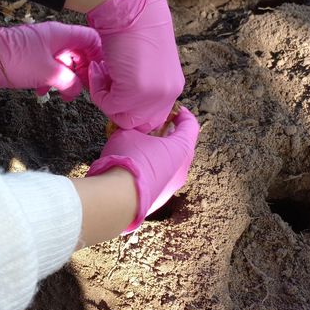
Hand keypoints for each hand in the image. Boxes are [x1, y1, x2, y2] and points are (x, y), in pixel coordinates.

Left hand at [0, 22, 102, 100]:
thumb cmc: (12, 60)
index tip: (98, 75)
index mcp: (61, 35)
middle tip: (81, 90)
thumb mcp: (47, 73)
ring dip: (64, 79)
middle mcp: (53, 38)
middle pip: (78, 52)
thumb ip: (68, 81)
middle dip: (81, 72)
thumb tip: (78, 90)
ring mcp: (40, 47)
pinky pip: (47, 68)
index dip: (98, 56)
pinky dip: (49, 80)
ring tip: (63, 95)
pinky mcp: (30, 58)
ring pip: (62, 62)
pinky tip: (41, 92)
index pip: (90, 39)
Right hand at [86, 0, 183, 132]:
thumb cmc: (135, 27)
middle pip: (135, 122)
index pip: (149, 118)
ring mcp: (153, 94)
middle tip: (106, 81)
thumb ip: (144, 86)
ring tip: (102, 71)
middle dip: (115, 106)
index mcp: (173, 87)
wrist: (131, 6)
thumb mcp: (148, 64)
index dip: (128, 108)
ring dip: (105, 96)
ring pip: (119, 116)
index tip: (114, 89)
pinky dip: (97, 88)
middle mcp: (168, 93)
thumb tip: (125, 103)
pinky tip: (99, 66)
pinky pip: (108, 104)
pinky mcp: (135, 91)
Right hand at [87, 107, 198, 232]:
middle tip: (155, 128)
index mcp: (182, 149)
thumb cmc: (129, 159)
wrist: (119, 197)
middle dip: (169, 135)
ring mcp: (172, 187)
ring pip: (171, 164)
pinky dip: (152, 170)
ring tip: (142, 148)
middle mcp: (182, 169)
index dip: (183, 114)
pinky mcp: (160, 199)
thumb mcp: (127, 132)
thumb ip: (135, 127)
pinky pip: (160, 179)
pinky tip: (136, 167)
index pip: (190, 125)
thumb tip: (132, 128)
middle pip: (181, 146)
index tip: (174, 110)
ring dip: (160, 154)